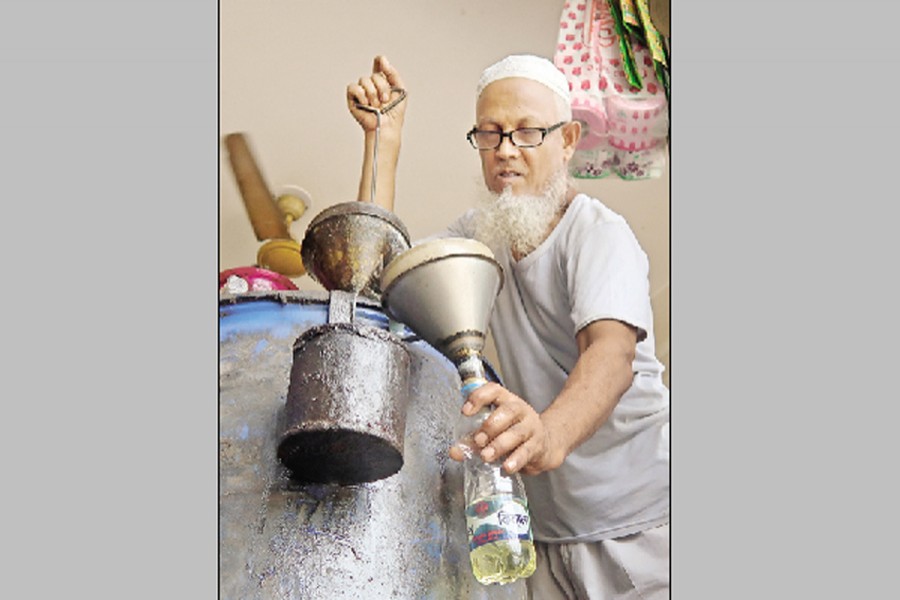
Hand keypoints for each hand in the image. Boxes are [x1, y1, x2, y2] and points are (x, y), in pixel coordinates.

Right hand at [346, 55, 406, 133]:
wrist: (387, 126)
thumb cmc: (394, 113)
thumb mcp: (400, 90)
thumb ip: (393, 73)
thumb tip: (383, 60)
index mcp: (383, 83)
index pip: (379, 66)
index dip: (379, 61)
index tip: (382, 61)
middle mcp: (372, 86)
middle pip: (374, 75)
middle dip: (382, 87)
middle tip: (385, 100)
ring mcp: (362, 92)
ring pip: (364, 80)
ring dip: (373, 93)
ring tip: (376, 105)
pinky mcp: (353, 99)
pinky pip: (353, 87)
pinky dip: (361, 94)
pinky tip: (366, 103)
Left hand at [448, 382, 563, 475]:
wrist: (544, 446)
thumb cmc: (512, 434)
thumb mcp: (492, 433)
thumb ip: (471, 440)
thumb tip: (454, 452)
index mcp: (506, 401)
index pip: (493, 390)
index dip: (479, 398)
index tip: (465, 412)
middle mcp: (520, 410)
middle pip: (508, 411)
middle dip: (490, 426)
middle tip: (478, 440)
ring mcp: (531, 427)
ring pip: (517, 432)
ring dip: (499, 445)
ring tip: (486, 456)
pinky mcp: (538, 445)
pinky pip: (527, 451)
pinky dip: (515, 460)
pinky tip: (506, 467)